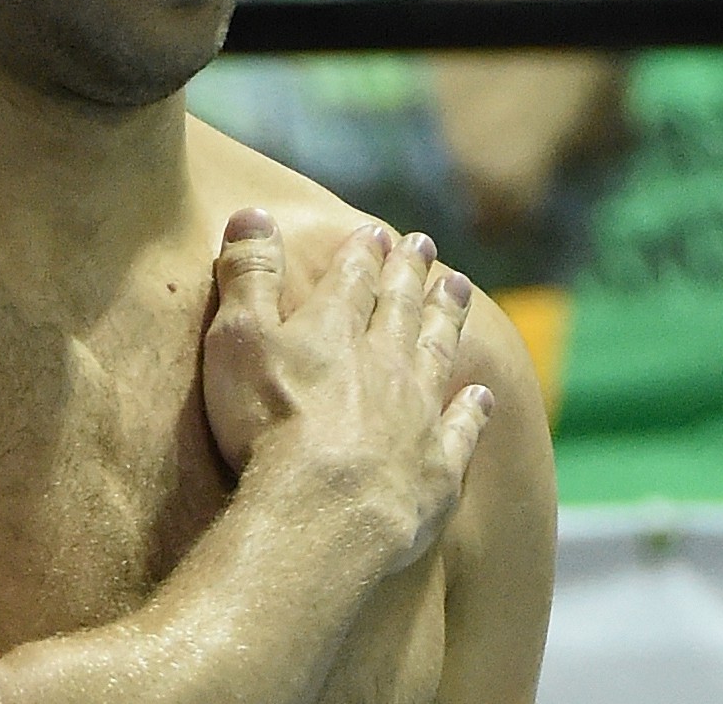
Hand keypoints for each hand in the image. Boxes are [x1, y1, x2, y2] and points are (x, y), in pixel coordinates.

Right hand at [203, 210, 492, 569]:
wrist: (324, 511)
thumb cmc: (268, 424)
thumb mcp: (239, 338)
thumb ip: (248, 274)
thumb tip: (253, 211)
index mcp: (335, 329)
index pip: (353, 279)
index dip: (364, 253)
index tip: (378, 232)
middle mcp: (385, 362)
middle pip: (402, 308)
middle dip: (410, 274)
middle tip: (424, 246)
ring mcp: (417, 415)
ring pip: (437, 354)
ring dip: (446, 319)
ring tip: (458, 290)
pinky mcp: (437, 469)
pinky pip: (462, 431)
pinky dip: (472, 411)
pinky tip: (482, 397)